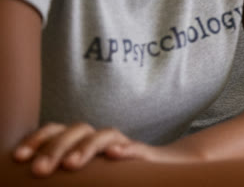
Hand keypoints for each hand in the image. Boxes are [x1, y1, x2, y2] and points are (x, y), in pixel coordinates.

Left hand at [10, 122, 176, 175]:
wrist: (159, 170)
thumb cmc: (110, 175)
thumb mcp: (84, 171)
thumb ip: (62, 166)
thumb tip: (25, 176)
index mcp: (80, 141)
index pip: (56, 131)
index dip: (37, 140)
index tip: (19, 158)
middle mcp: (99, 139)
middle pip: (77, 131)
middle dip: (56, 148)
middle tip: (40, 171)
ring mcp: (122, 144)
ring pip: (104, 136)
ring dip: (86, 147)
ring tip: (72, 165)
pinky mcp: (144, 155)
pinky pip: (137, 149)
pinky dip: (126, 150)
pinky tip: (115, 154)